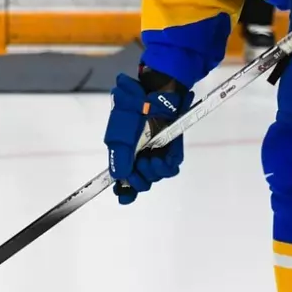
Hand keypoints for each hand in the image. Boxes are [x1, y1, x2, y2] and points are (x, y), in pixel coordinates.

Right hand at [103, 73, 189, 203]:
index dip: (124, 190)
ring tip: (148, 160)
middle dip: (138, 181)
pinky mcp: (172, 150)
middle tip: (137, 170)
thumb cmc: (132, 111)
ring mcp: (156, 153)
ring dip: (151, 174)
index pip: (124, 178)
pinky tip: (158, 159)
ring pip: (155, 177)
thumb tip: (118, 177)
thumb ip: (119, 158)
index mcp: (124, 153)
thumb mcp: (119, 135)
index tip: (123, 196)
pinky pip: (170, 168)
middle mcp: (140, 156)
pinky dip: (164, 168)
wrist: (154, 94)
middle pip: (140, 182)